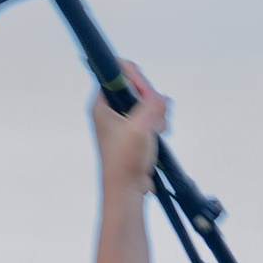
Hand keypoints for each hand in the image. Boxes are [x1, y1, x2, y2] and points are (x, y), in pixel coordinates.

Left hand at [92, 64, 169, 191]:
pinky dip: (158, 120)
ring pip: (146, 99)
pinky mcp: (133, 128)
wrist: (126, 190)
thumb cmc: (125, 163)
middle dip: (151, 98)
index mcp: (101, 105)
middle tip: (155, 117)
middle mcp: (109, 109)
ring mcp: (122, 119)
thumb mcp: (140, 127)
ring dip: (158, 111)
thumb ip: (152, 104)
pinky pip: (150, 113)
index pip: (119, 71)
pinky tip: (160, 133)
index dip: (138, 79)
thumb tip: (160, 99)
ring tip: (158, 129)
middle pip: (136, 83)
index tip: (147, 96)